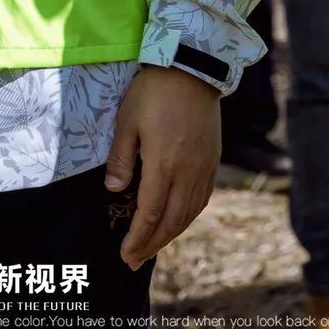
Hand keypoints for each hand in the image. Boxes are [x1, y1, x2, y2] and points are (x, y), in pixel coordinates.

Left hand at [105, 64, 220, 269]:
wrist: (192, 68)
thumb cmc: (153, 92)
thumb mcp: (127, 121)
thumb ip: (121, 159)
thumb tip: (115, 191)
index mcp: (164, 165)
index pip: (150, 213)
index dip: (138, 238)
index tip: (126, 255)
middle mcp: (188, 172)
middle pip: (172, 221)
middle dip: (153, 244)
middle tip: (135, 261)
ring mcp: (204, 167)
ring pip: (190, 213)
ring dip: (172, 234)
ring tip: (154, 246)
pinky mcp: (213, 159)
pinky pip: (202, 198)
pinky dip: (189, 216)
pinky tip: (179, 219)